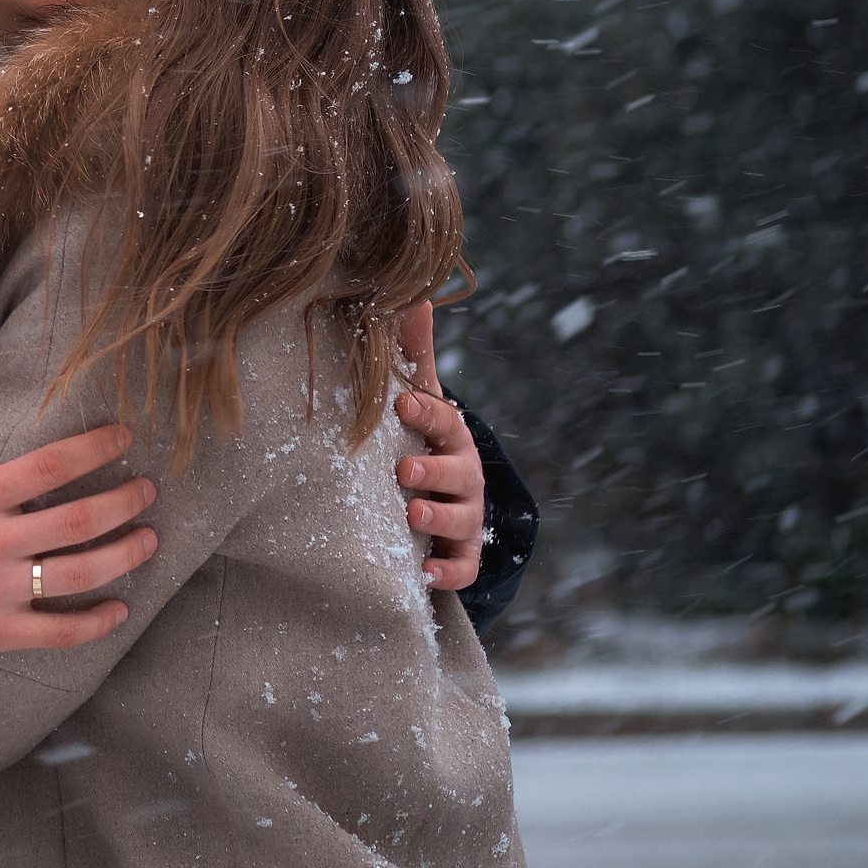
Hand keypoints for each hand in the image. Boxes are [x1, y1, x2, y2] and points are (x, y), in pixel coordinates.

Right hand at [0, 380, 159, 658]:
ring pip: (79, 574)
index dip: (92, 449)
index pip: (47, 467)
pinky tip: (120, 610)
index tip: (123, 438)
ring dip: (123, 556)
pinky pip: (57, 633)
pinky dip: (94, 624)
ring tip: (150, 539)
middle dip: (122, 502)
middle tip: (148, 490)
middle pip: (77, 520)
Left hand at [394, 301, 484, 591]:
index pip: (442, 419)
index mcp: (448, 435)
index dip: (425, 411)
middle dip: (432, 469)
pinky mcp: (460, 556)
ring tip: (411, 513)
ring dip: (437, 518)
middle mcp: (462, 476)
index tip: (401, 402)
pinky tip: (425, 575)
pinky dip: (447, 573)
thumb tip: (415, 293)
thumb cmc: (421, 439)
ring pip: (459, 520)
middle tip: (404, 468)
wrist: (444, 500)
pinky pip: (460, 569)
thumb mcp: (418, 398)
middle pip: (455, 472)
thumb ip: (412, 352)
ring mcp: (465, 518)